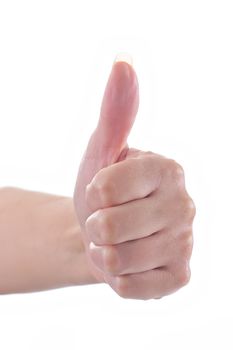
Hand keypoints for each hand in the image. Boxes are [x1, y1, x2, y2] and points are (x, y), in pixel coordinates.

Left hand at [73, 55, 194, 299]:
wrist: (105, 232)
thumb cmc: (103, 189)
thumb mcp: (103, 148)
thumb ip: (116, 111)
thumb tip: (123, 62)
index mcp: (168, 169)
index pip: (107, 186)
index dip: (93, 192)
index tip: (103, 189)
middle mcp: (185, 204)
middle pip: (111, 225)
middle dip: (96, 225)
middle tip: (107, 220)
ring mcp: (186, 243)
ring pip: (119, 260)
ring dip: (104, 252)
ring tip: (115, 242)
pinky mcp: (180, 276)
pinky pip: (132, 287)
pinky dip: (116, 278)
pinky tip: (127, 264)